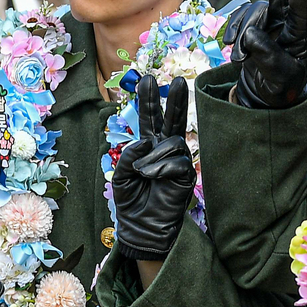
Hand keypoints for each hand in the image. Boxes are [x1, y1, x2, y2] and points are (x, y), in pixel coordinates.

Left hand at [112, 75, 196, 260]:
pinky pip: (178, 161)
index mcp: (148, 148)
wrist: (141, 228)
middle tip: (177, 80)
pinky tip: (150, 177)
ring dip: (154, 155)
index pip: (150, 119)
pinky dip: (161, 167)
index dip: (148, 99)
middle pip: (172, 119)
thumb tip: (148, 142)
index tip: (146, 78)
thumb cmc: (131, 203)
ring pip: (172, 141)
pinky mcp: (187, 176)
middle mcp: (165, 151)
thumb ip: (129, 153)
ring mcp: (178, 162)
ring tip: (142, 172)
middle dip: (173, 100)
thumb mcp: (120, 174)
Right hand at [226, 0, 306, 109]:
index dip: (302, 1)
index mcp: (301, 37)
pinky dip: (233, 30)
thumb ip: (269, 58)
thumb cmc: (282, 85)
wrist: (268, 90)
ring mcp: (270, 19)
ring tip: (240, 58)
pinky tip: (231, 45)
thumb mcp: (280, 79)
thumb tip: (251, 35)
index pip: (303, 17)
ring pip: (254, 10)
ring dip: (242, 31)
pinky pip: (240, 16)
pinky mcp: (253, 22)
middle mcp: (287, 22)